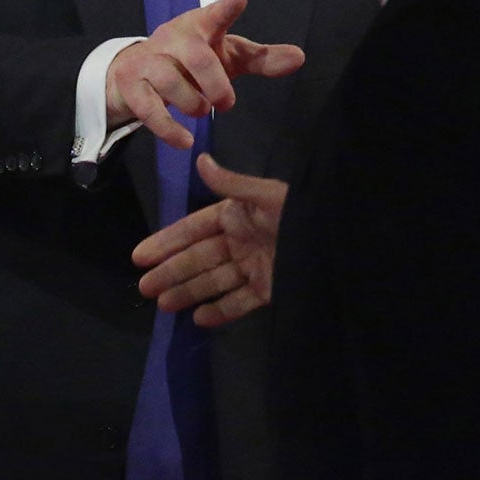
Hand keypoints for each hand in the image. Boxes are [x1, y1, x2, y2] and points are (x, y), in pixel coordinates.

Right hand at [106, 0, 303, 147]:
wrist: (135, 70)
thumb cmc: (190, 61)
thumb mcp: (227, 57)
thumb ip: (262, 59)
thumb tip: (300, 58)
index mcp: (199, 26)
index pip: (215, 15)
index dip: (226, 9)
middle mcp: (171, 38)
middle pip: (196, 56)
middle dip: (216, 84)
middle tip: (226, 104)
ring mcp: (147, 61)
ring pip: (169, 81)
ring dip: (191, 102)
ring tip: (201, 110)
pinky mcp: (131, 85)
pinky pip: (148, 109)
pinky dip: (168, 128)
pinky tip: (186, 140)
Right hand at [133, 154, 285, 327]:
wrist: (340, 246)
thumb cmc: (302, 216)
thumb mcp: (267, 196)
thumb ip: (231, 183)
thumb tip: (200, 160)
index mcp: (237, 216)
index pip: (193, 230)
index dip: (166, 242)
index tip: (140, 256)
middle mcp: (241, 241)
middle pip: (198, 259)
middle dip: (171, 272)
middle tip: (144, 287)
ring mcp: (253, 267)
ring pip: (213, 281)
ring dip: (188, 292)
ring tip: (163, 305)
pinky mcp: (269, 290)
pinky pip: (239, 302)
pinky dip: (220, 311)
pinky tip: (199, 318)